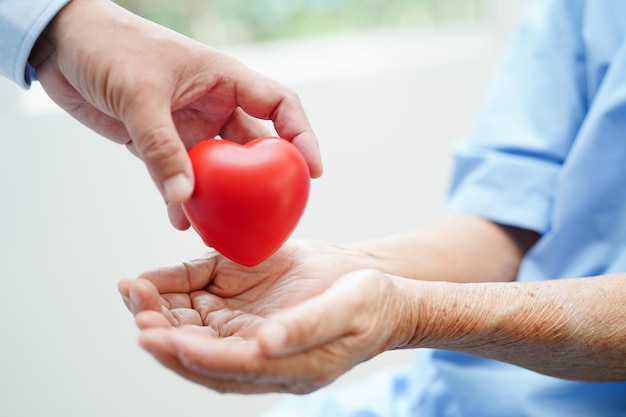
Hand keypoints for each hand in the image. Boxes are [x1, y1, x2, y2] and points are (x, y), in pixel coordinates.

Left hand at [31, 0, 321, 228]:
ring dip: (221, 196)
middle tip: (269, 212)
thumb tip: (185, 198)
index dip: (302, 136)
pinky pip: (178, 175)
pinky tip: (181, 219)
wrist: (60, 44)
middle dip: (262, 179)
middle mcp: (212, 103)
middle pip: (252, 145)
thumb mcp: (138, 96)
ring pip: (216, 167)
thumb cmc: (107, 47)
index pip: (279, 106)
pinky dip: (181, 197)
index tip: (312, 171)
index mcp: (223, 78)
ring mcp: (187, 124)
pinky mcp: (160, 141)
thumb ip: (161, 148)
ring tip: (224, 227)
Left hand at [118, 241, 411, 393]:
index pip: (230, 368)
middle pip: (202, 356)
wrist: (378, 286)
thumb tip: (264, 345)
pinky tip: (155, 284)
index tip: (158, 336)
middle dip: (165, 335)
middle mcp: (263, 357)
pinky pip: (205, 310)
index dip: (192, 355)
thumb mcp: (347, 310)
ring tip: (134, 291)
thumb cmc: (369, 302)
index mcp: (289, 368)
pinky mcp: (249, 311)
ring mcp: (253, 334)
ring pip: (197, 334)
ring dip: (163, 316)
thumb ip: (306, 328)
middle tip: (136, 309)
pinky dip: (178, 296)